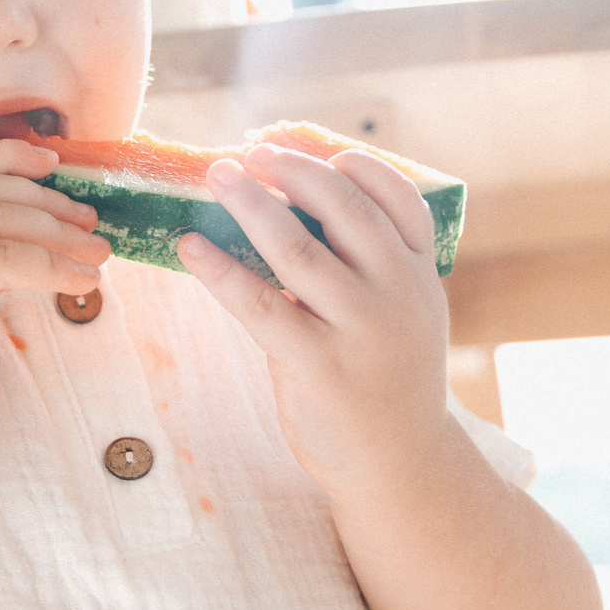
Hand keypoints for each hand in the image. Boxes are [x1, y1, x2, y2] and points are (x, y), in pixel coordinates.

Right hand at [0, 139, 108, 435]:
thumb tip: (37, 236)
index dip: (12, 159)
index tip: (53, 164)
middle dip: (49, 206)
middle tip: (93, 224)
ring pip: (2, 221)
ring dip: (60, 238)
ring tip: (99, 254)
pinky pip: (6, 258)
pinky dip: (52, 268)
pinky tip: (83, 281)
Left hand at [179, 143, 451, 497]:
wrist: (401, 467)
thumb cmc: (386, 376)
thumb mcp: (403, 312)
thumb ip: (368, 262)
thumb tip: (289, 198)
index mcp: (419, 274)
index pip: (398, 197)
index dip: (350, 161)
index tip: (303, 143)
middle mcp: (397, 295)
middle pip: (345, 210)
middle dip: (293, 171)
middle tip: (250, 152)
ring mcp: (360, 331)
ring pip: (298, 249)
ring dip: (252, 204)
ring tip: (217, 175)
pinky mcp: (318, 367)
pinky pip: (260, 306)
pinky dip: (221, 269)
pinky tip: (190, 245)